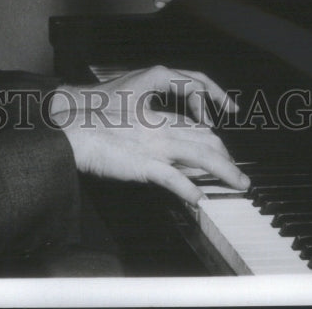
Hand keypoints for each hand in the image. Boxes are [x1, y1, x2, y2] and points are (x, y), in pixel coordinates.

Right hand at [49, 66, 249, 204]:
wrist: (73, 126)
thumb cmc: (93, 117)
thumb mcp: (127, 111)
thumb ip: (150, 123)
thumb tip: (170, 142)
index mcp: (156, 114)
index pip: (196, 125)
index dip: (214, 138)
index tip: (222, 149)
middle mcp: (160, 128)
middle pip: (206, 139)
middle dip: (227, 157)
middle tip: (237, 173)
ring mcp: (154, 146)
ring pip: (202, 156)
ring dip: (226, 172)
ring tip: (238, 184)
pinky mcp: (144, 165)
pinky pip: (175, 180)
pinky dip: (190, 191)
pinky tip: (199, 200)